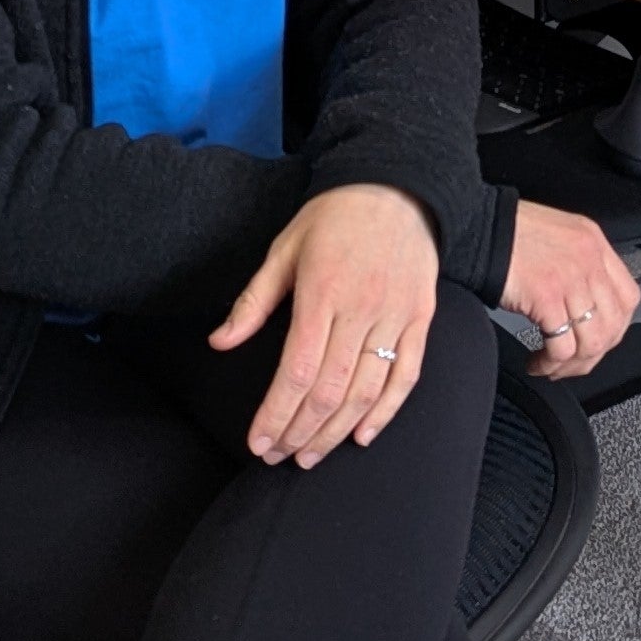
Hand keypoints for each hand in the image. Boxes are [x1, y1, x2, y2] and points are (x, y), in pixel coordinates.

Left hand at [211, 183, 438, 466]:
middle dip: (301, 432)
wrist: (398, 185)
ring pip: (367, 391)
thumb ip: (254, 301)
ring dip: (336, 431)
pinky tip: (363, 435)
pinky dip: (386, 411)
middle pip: (331, 391)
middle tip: (279, 455)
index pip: (298, 371)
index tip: (259, 442)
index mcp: (323, 292)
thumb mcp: (284, 248)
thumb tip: (220, 343)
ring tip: (311, 454)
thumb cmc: (334, 216)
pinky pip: (407, 375)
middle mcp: (363, 309)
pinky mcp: (421, 317)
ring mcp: (396, 315)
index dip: (277, 414)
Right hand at [500, 200, 640, 378]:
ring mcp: (571, 278)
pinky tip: (536, 362)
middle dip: (594, 354)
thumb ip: (577, 263)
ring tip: (551, 366)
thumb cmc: (508, 232)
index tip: (598, 340)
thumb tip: (583, 305)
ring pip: (592, 341)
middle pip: (614, 325)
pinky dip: (551, 363)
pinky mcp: (547, 296)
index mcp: (593, 243)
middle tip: (572, 364)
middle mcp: (589, 259)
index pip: (628, 296)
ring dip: (572, 365)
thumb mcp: (558, 235)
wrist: (477, 225)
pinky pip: (562, 346)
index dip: (616, 327)